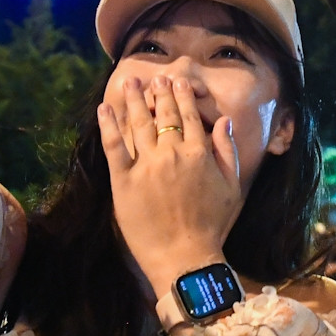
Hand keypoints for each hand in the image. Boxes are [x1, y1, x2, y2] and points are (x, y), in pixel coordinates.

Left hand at [99, 74, 244, 317]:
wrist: (184, 257)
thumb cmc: (212, 226)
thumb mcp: (231, 187)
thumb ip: (226, 150)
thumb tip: (223, 120)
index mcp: (199, 153)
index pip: (189, 116)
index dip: (182, 96)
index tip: (177, 82)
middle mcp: (172, 153)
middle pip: (164, 115)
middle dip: (160, 93)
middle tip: (155, 78)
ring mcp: (146, 166)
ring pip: (139, 123)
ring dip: (135, 100)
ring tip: (131, 82)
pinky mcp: (123, 181)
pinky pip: (114, 146)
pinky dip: (108, 125)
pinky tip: (105, 108)